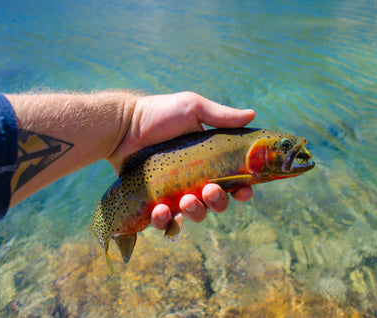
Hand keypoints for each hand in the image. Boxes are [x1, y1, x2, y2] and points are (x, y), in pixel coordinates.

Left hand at [107, 92, 254, 229]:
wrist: (123, 125)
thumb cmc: (159, 114)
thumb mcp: (192, 108)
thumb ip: (221, 115)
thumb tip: (253, 114)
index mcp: (209, 160)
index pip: (233, 181)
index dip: (242, 189)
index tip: (244, 190)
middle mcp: (194, 179)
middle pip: (217, 202)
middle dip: (218, 201)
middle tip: (209, 190)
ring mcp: (174, 192)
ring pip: (194, 214)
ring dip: (195, 212)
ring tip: (185, 201)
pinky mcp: (153, 202)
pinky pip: (164, 221)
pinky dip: (164, 221)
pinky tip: (160, 210)